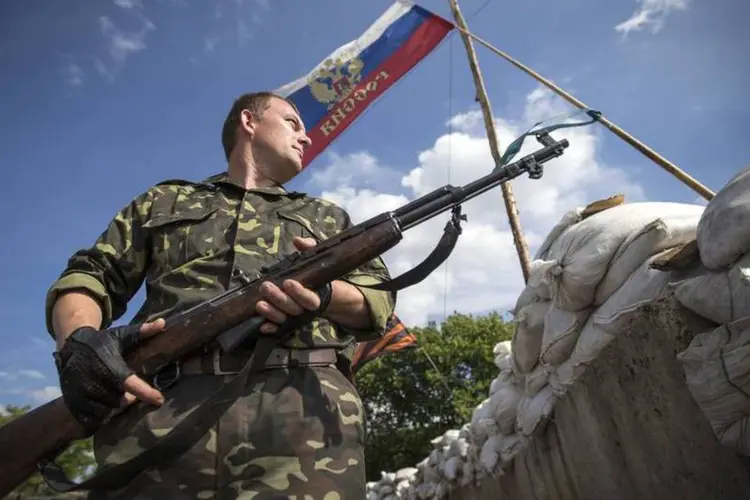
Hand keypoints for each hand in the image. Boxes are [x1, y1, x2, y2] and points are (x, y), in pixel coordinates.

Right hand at [55, 318, 165, 433]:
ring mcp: (80, 393)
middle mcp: (93, 380)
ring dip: (115, 407)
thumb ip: (143, 331)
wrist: (71, 346)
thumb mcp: (122, 334)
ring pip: (105, 410)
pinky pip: (90, 417)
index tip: (160, 399)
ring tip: (119, 397)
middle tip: (133, 393)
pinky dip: (100, 414)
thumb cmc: (102, 341)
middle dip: (129, 399)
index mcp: (109, 365)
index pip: (130, 383)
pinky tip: (105, 404)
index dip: (146, 392)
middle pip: (119, 401)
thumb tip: (163, 323)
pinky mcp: (72, 401)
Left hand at [255, 237, 329, 333]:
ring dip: (271, 312)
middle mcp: (305, 309)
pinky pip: (278, 328)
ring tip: (259, 304)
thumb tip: (298, 241)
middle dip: (279, 299)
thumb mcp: (314, 261)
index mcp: (316, 295)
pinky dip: (270, 327)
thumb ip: (309, 249)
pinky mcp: (286, 322)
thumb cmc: (314, 276)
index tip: (288, 282)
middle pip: (293, 308)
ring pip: (284, 318)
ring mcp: (295, 317)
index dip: (299, 293)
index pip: (310, 299)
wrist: (322, 295)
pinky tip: (261, 324)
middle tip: (266, 287)